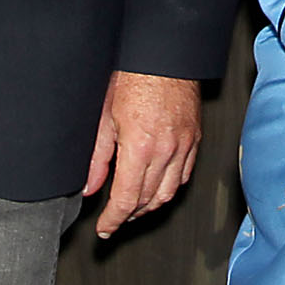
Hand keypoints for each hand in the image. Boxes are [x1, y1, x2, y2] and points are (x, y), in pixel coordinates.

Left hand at [84, 72, 201, 239]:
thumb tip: (90, 187)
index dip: (113, 219)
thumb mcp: (104, 117)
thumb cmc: (134, 77)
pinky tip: (156, 187)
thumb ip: (97, 158)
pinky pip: (184, 175)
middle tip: (115, 219)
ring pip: (169, 192)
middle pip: (148, 201)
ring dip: (150, 206)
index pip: (126, 199)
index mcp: (140, 147)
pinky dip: (169, 188)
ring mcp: (184, 146)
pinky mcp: (194, 139)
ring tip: (134, 208)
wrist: (164, 55)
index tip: (105, 228)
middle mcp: (166, 151)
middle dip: (129, 215)